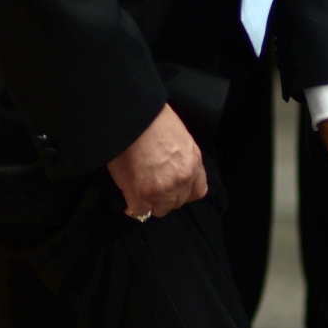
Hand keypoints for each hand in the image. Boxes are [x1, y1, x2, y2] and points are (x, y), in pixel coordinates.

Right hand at [108, 104, 207, 219]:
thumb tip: (170, 170)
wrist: (133, 117)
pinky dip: (134, 204)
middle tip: (151, 185)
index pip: (197, 192)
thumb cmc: (153, 119)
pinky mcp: (141, 195)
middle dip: (165, 197)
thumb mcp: (179, 137)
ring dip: (150, 202)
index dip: (183, 192)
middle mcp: (183, 179)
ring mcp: (163, 190)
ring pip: (160, 210)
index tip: (173, 189)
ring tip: (139, 188)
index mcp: (194, 163)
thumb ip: (180, 158)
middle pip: (177, 203)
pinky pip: (139, 211)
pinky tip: (129, 192)